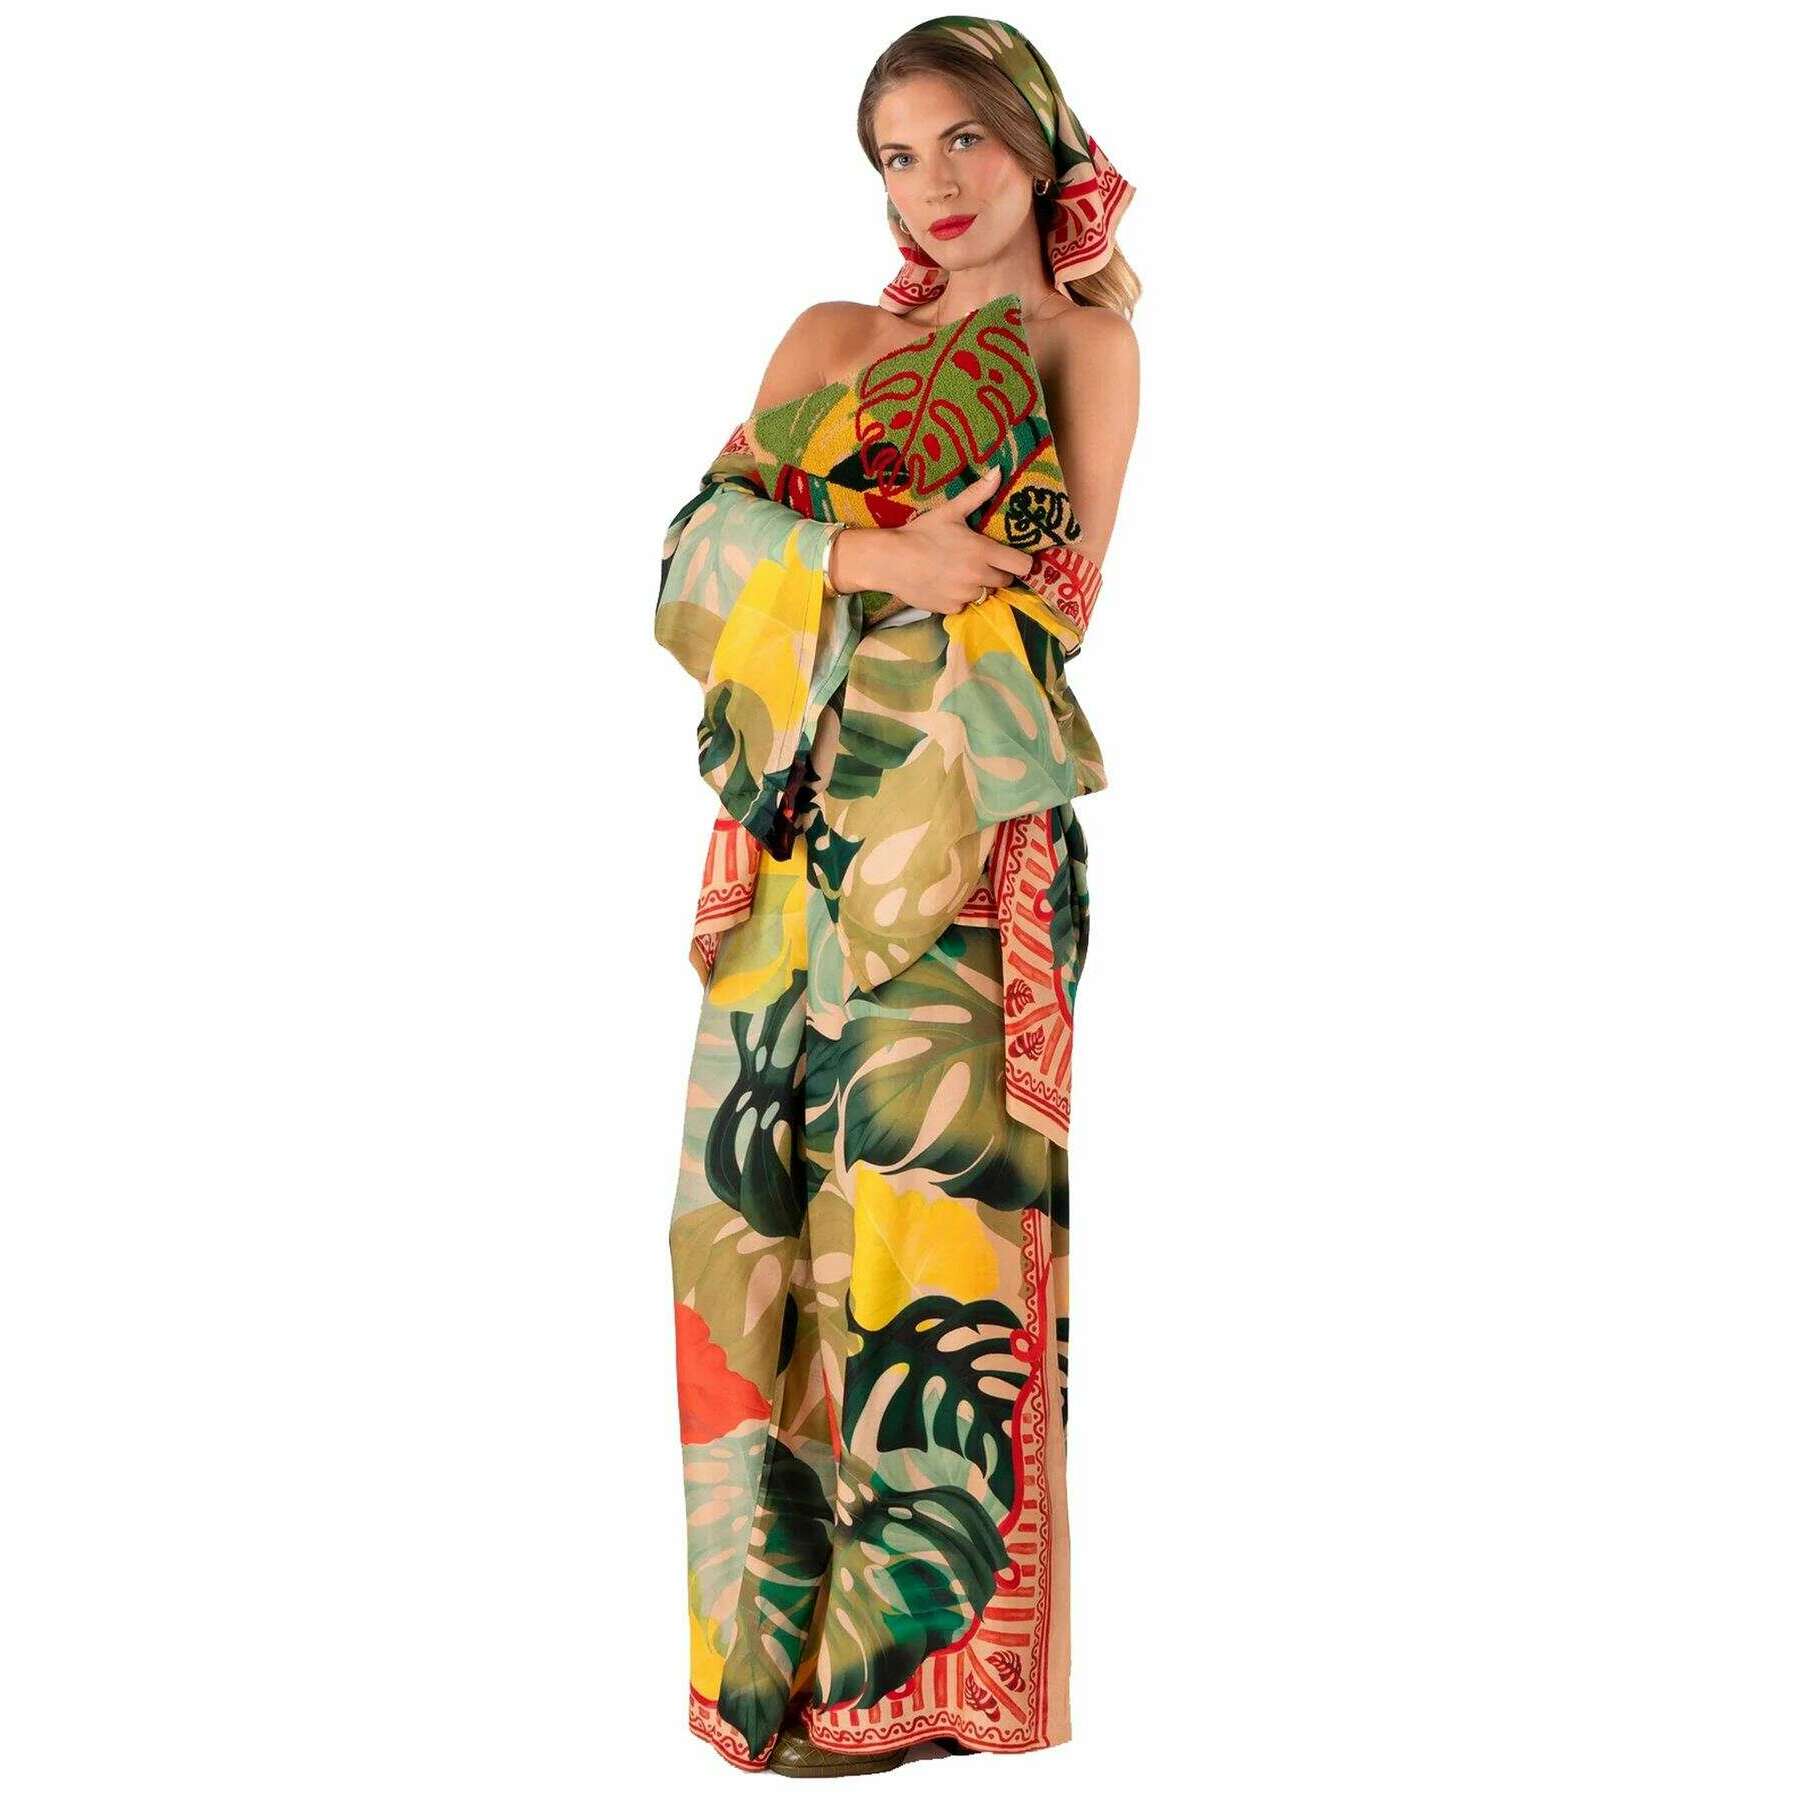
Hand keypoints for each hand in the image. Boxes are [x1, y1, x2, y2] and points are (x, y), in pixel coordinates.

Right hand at [836, 467, 1036, 615]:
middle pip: (1005, 582)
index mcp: (983, 551)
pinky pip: (965, 605)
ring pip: (985, 595)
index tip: (1012, 558)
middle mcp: (978, 576)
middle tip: (980, 562)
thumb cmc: (921, 533)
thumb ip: (977, 494)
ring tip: (960, 573)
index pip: (1022, 565)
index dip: (1020, 562)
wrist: (890, 560)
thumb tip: (999, 471)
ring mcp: (965, 595)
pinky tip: (945, 584)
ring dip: (979, 586)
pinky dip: (959, 598)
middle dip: (997, 573)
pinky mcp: (951, 608)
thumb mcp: (950, 511)